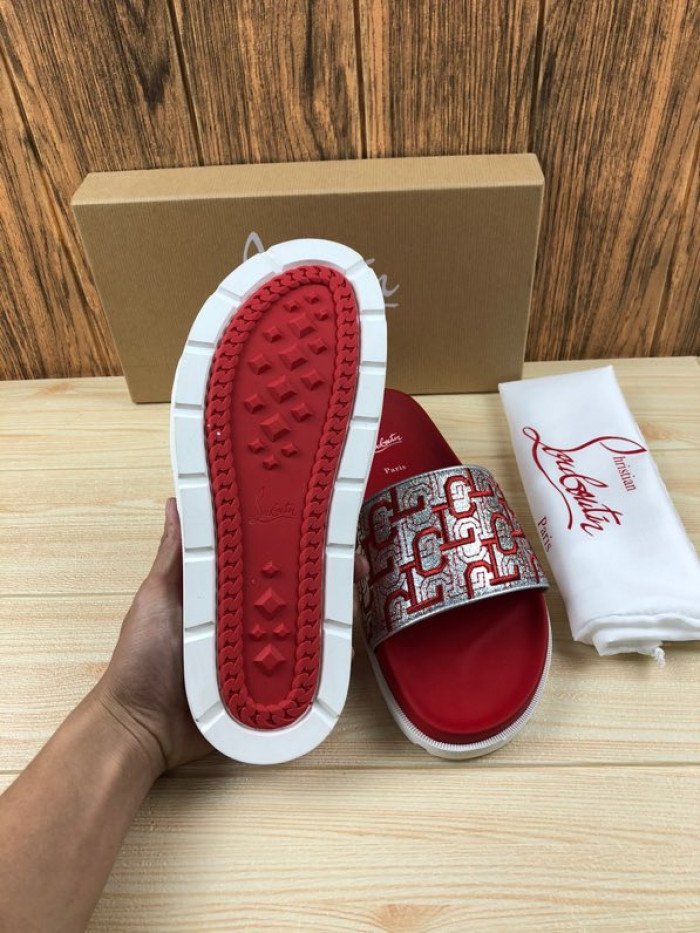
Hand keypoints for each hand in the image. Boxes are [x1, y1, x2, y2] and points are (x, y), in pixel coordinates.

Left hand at [94, 499, 370, 776]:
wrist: (139, 729)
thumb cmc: (141, 660)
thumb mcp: (156, 598)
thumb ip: (174, 555)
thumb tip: (177, 500)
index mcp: (226, 589)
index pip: (269, 558)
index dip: (295, 538)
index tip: (322, 519)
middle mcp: (251, 618)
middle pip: (299, 589)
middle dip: (331, 572)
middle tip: (356, 561)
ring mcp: (264, 653)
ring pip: (310, 626)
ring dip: (336, 610)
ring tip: (355, 596)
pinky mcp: (272, 688)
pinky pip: (307, 669)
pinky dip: (329, 656)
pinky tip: (345, 644)